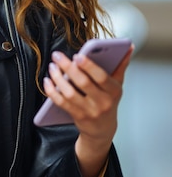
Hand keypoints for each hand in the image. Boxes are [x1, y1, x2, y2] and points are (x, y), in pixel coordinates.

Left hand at [43, 44, 133, 176]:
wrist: (103, 130)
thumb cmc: (108, 101)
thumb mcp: (117, 85)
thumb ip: (120, 65)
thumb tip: (129, 46)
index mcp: (114, 91)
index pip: (102, 77)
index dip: (89, 67)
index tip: (77, 56)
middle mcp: (103, 102)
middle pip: (83, 83)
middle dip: (68, 68)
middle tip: (57, 56)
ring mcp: (90, 111)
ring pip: (69, 93)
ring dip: (58, 78)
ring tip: (52, 66)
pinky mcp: (77, 117)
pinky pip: (61, 103)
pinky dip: (52, 91)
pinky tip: (47, 81)